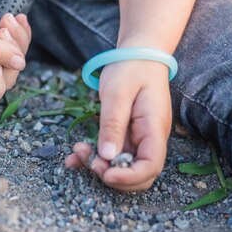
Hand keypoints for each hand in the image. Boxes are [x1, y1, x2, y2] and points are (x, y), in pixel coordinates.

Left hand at [65, 58, 171, 190]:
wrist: (138, 54)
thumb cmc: (131, 69)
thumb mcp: (117, 94)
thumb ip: (113, 125)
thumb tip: (107, 156)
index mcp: (154, 128)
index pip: (151, 166)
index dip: (130, 178)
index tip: (106, 174)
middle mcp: (150, 138)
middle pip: (140, 174)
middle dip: (113, 175)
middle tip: (88, 162)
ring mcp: (140, 138)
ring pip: (124, 166)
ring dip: (101, 166)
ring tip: (77, 153)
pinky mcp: (127, 135)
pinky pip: (113, 153)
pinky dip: (96, 156)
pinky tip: (77, 153)